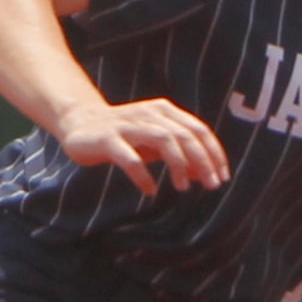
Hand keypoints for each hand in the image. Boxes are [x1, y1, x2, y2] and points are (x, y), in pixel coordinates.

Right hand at [51, 96, 229, 195]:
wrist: (79, 122)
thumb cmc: (124, 136)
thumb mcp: (155, 144)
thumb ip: (180, 155)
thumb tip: (205, 174)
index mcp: (164, 111)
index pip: (198, 129)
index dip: (214, 153)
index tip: (222, 176)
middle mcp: (149, 114)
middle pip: (185, 135)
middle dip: (202, 161)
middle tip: (212, 185)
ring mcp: (128, 125)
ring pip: (163, 140)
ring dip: (178, 165)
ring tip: (183, 187)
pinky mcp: (108, 138)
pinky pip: (130, 158)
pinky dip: (143, 175)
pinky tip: (150, 190)